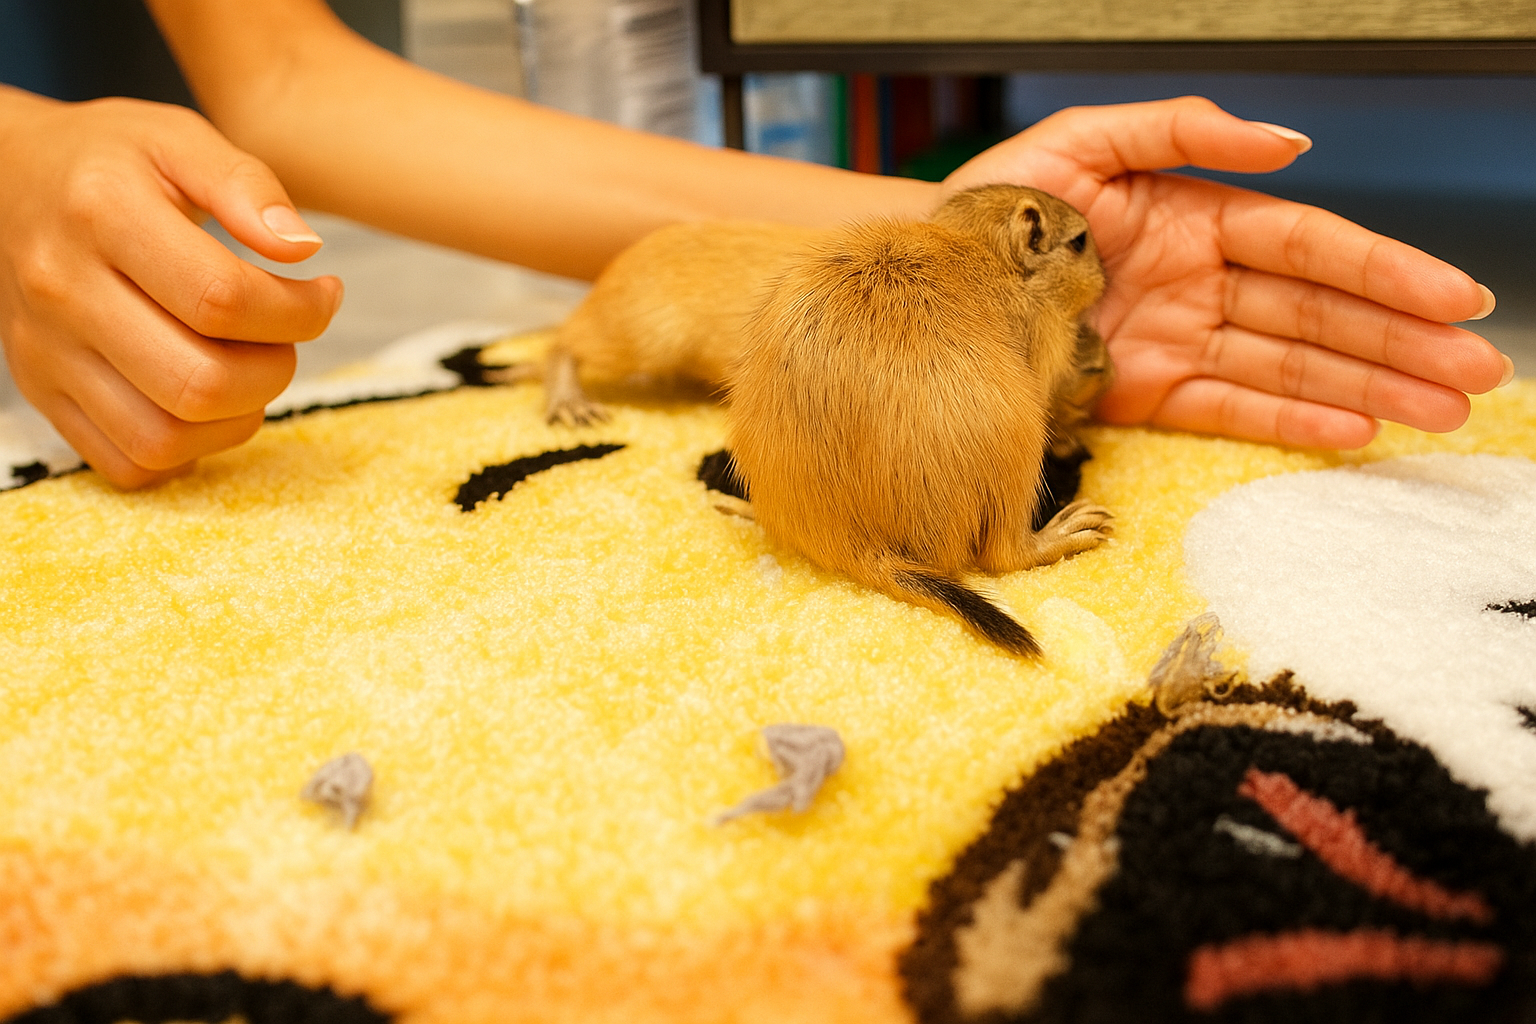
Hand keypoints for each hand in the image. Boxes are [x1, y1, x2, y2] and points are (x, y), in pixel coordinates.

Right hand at [0, 91, 342, 486]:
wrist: (12, 177)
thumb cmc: (115, 160)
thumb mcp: (182, 138)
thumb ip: (248, 185)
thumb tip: (304, 249)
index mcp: (102, 213)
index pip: (223, 299)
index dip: (300, 311)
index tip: (323, 293)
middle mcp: (62, 289)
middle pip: (198, 382)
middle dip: (274, 371)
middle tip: (285, 336)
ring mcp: (45, 350)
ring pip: (163, 439)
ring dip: (236, 418)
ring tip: (251, 368)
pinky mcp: (41, 391)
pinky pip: (127, 462)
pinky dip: (186, 449)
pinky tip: (208, 400)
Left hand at [944, 97, 1511, 447]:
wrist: (927, 279)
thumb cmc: (998, 204)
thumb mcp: (1081, 141)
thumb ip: (1180, 127)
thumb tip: (1290, 142)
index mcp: (1196, 217)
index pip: (1310, 246)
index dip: (1386, 271)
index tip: (1455, 297)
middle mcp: (1200, 282)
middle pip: (1321, 313)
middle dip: (1402, 342)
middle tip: (1479, 371)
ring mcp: (1178, 341)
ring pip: (1292, 365)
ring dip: (1369, 388)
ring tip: (1441, 412)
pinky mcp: (1145, 394)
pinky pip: (1229, 408)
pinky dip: (1290, 420)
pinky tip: (1355, 431)